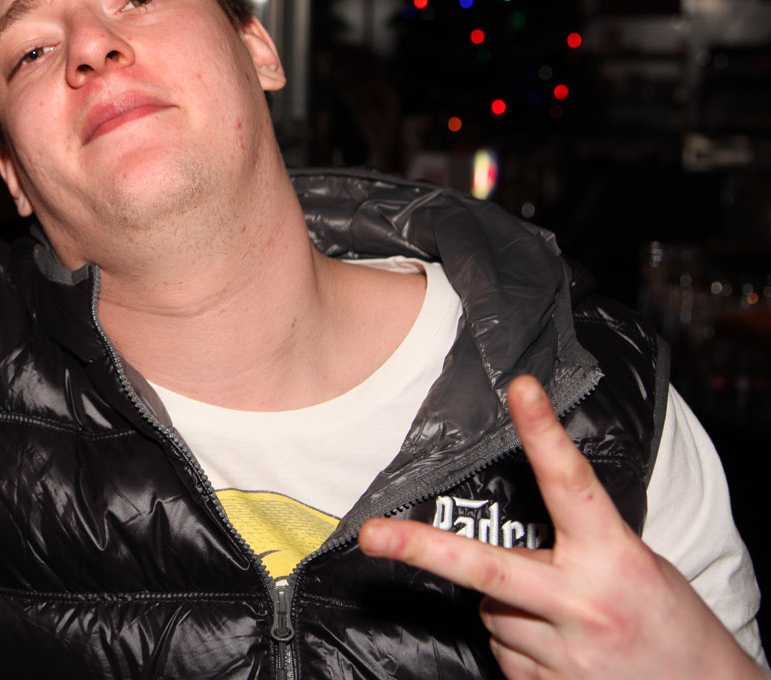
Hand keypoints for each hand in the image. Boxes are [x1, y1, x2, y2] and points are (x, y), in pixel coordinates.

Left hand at [358, 375, 761, 678]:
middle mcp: (584, 605)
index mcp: (615, 559)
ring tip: (560, 616)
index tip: (520, 388)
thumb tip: (513, 523)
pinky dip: (517, 644)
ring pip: (491, 611)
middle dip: (422, 548)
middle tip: (372, 534)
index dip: (543, 434)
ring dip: (507, 606)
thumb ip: (580, 542)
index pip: (571, 484)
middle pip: (487, 567)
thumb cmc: (670, 623)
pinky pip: (503, 653)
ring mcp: (565, 653)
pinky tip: (559, 647)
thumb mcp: (637, 566)